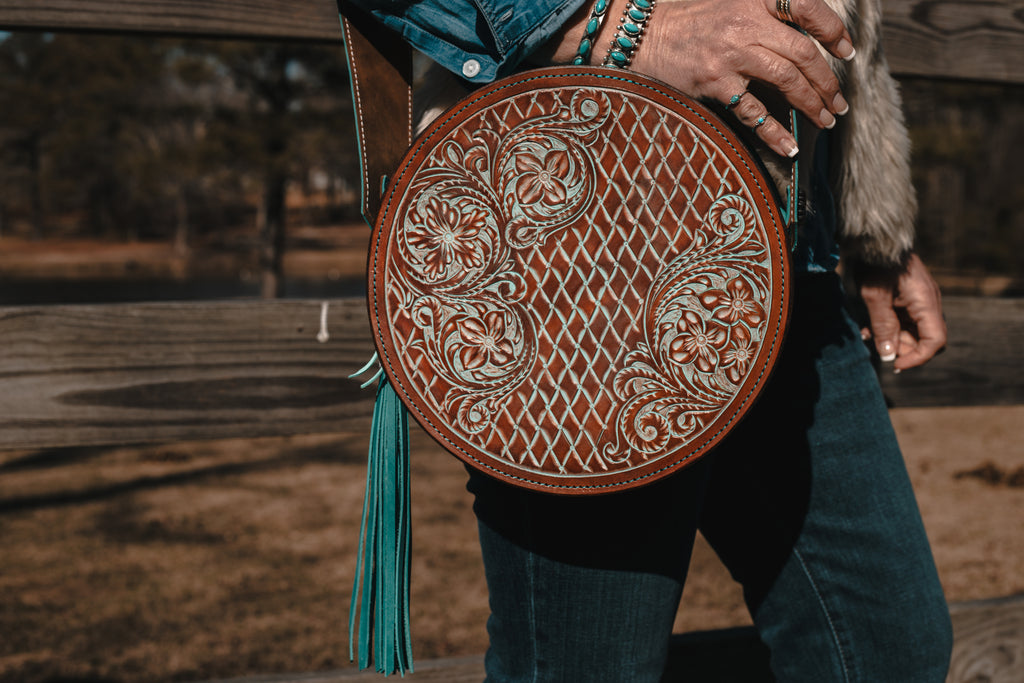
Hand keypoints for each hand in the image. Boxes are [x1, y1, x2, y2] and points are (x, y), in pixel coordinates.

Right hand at [546, 0, 855, 157]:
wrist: (642, 36)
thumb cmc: (688, 20)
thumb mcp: (730, 1)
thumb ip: (765, 12)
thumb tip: (805, 38)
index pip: (808, 7)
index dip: (834, 30)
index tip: (847, 51)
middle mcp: (747, 23)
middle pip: (804, 53)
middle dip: (828, 81)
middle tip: (840, 102)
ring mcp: (732, 54)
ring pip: (788, 82)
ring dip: (813, 104)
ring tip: (826, 120)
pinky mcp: (715, 83)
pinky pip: (753, 113)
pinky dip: (774, 134)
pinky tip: (788, 148)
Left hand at [858, 253, 945, 370]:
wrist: (874, 240)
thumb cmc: (876, 264)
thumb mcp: (875, 297)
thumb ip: (883, 326)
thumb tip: (889, 355)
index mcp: (926, 303)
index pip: (935, 341)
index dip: (918, 358)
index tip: (896, 364)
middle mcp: (927, 303)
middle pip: (923, 338)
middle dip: (901, 348)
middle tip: (876, 347)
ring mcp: (918, 301)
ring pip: (911, 331)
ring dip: (891, 338)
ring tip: (868, 335)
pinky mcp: (907, 298)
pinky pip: (902, 320)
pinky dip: (888, 328)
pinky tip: (868, 329)